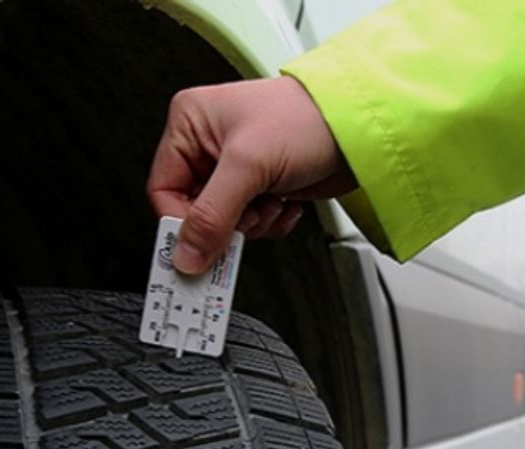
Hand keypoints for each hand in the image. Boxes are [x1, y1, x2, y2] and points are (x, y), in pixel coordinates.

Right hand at [147, 76, 355, 273]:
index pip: (164, 188)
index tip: (199, 246)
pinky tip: (287, 200)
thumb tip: (186, 253)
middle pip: (196, 210)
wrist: (361, 128)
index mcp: (191, 123)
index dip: (182, 221)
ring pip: (226, 221)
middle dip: (226, 221)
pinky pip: (254, 222)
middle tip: (247, 219)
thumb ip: (213, 214)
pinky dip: (272, 221)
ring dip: (254, 222)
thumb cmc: (307, 119)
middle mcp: (210, 144)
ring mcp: (240, 166)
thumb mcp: (249, 165)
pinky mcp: (266, 185)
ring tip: (273, 199)